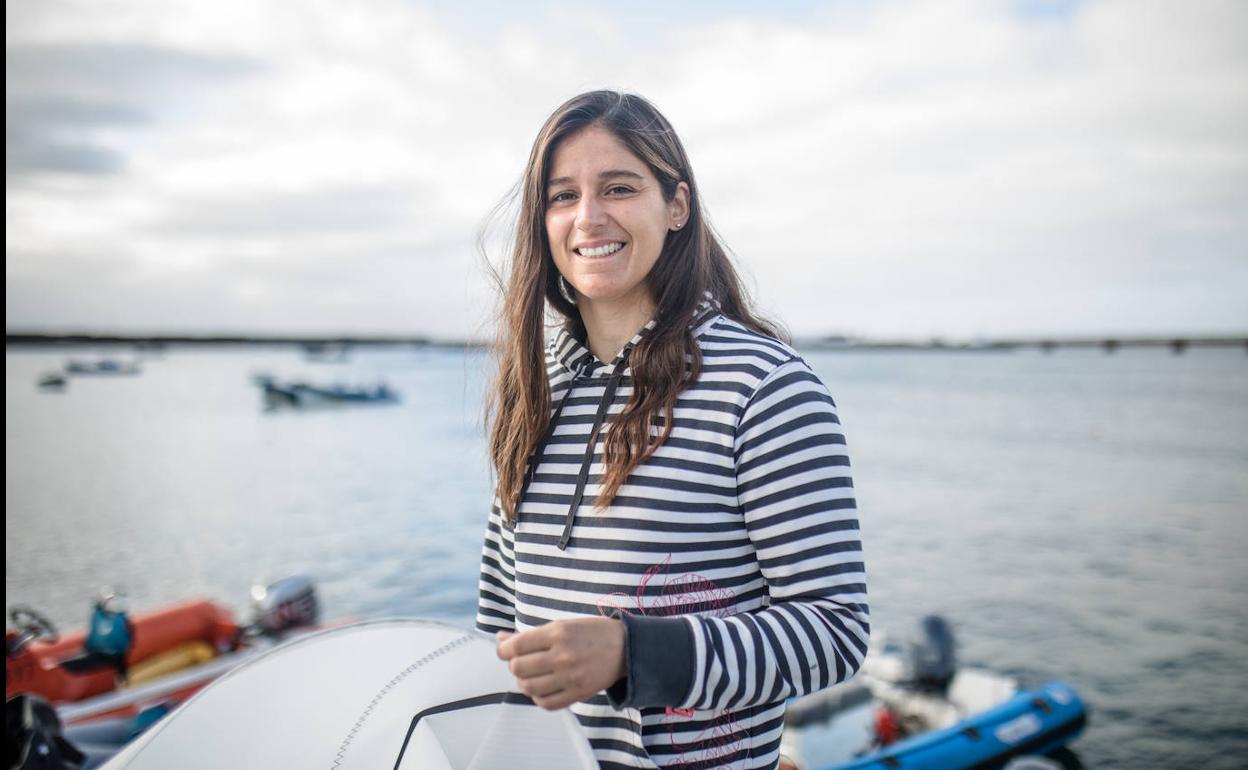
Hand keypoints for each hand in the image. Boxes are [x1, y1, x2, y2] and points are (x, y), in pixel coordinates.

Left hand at [496, 617, 625, 709]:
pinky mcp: (577, 694)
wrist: (626, 648)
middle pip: (519, 668)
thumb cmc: (593, 633)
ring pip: (529, 687)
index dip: (503, 650)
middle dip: (515, 665)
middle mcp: (562, 655)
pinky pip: (546, 703)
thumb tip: (501, 639)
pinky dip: (538, 697)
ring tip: (532, 676)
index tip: (505, 650)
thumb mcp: (563, 625)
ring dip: (524, 682)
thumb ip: (532, 635)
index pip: (516, 646)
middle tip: (522, 662)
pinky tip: (542, 688)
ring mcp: (570, 677)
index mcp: (558, 633)